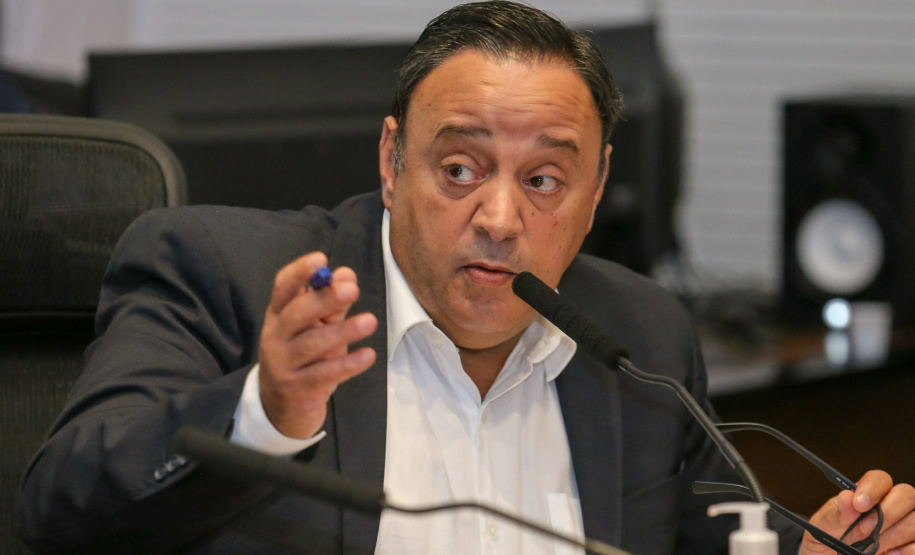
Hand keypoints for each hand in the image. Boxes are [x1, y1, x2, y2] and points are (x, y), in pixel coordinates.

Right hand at [258, 251, 377, 438]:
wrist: (280, 408)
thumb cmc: (302, 359)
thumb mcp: (315, 329)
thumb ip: (332, 304)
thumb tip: (346, 274)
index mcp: (278, 316)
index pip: (282, 288)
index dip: (299, 272)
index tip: (320, 258)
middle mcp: (276, 337)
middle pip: (297, 314)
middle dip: (325, 299)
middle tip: (352, 290)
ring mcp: (284, 365)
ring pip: (312, 344)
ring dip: (343, 331)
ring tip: (370, 321)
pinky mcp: (298, 389)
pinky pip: (324, 374)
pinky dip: (348, 364)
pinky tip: (368, 356)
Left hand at [802, 470, 914, 554]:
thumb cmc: (826, 545)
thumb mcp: (822, 531)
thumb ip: (834, 516)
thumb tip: (847, 497)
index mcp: (865, 497)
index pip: (880, 479)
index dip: (873, 488)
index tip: (859, 504)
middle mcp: (890, 507)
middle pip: (907, 494)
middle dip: (888, 512)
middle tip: (868, 531)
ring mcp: (904, 526)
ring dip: (896, 534)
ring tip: (876, 546)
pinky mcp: (910, 545)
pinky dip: (909, 549)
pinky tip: (891, 554)